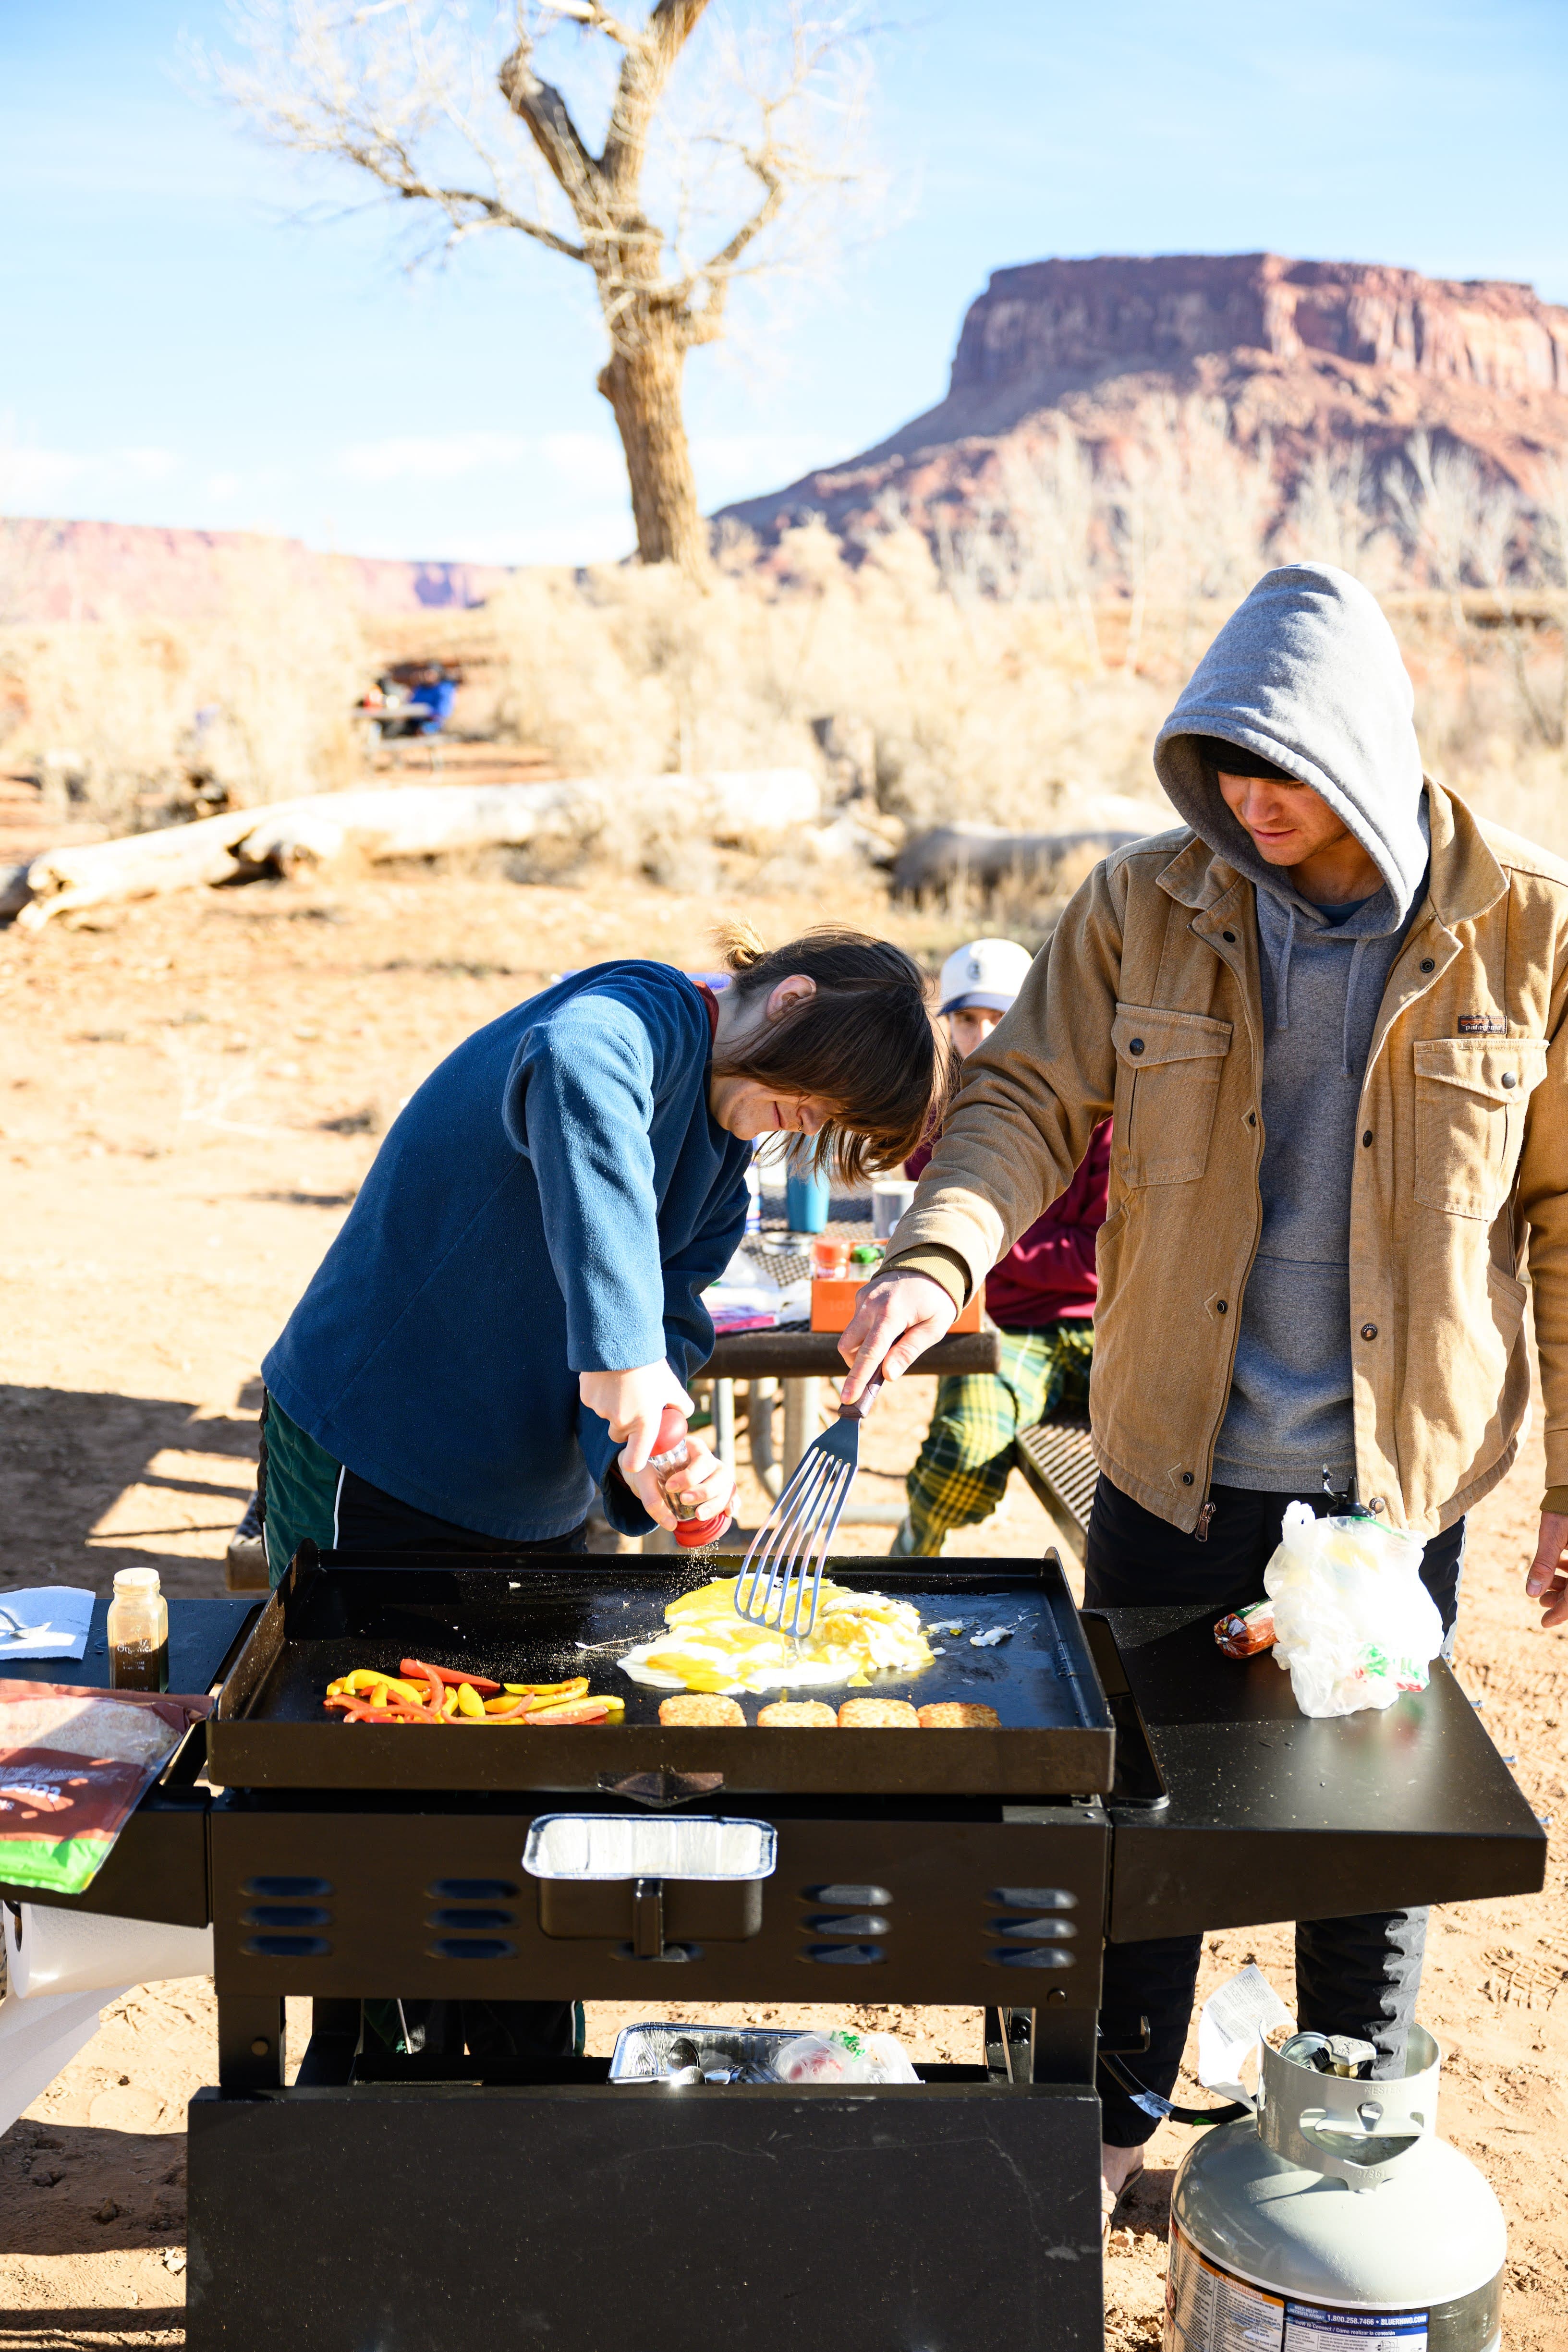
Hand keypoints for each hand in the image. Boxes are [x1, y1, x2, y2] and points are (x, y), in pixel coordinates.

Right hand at [579, 1363, 692, 1476]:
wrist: (621, 1340)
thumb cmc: (651, 1366)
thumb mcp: (672, 1385)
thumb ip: (681, 1405)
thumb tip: (685, 1413)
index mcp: (644, 1424)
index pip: (634, 1461)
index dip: (634, 1461)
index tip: (637, 1453)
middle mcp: (621, 1422)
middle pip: (619, 1436)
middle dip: (625, 1426)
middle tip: (634, 1405)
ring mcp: (601, 1411)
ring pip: (607, 1416)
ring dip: (613, 1406)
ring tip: (624, 1383)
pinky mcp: (587, 1397)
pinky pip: (595, 1401)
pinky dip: (601, 1393)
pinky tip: (610, 1376)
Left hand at [619, 1437, 734, 1534]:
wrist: (647, 1475)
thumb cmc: (647, 1471)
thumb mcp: (643, 1480)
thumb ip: (653, 1501)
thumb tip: (671, 1524)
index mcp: (694, 1448)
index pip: (703, 1460)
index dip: (690, 1476)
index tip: (670, 1487)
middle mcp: (709, 1460)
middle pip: (721, 1474)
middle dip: (705, 1491)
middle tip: (684, 1500)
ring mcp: (715, 1475)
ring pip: (728, 1487)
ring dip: (716, 1503)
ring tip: (699, 1515)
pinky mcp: (717, 1490)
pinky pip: (732, 1496)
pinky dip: (732, 1504)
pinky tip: (728, 1514)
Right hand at [838, 1270, 957, 1403]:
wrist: (929, 1264)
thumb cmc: (935, 1300)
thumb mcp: (934, 1328)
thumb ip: (909, 1350)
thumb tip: (888, 1375)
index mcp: (892, 1313)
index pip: (870, 1352)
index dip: (857, 1378)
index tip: (848, 1398)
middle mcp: (871, 1304)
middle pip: (848, 1346)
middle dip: (856, 1366)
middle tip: (876, 1374)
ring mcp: (862, 1299)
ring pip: (850, 1337)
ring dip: (863, 1350)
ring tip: (891, 1344)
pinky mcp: (859, 1296)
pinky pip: (856, 1324)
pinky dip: (866, 1335)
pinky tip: (888, 1328)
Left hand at [1525, 1511, 1567, 1628]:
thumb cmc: (1565, 1507)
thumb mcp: (1553, 1535)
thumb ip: (1544, 1564)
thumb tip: (1531, 1593)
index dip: (1560, 1612)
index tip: (1544, 1622)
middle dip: (1563, 1599)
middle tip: (1542, 1602)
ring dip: (1566, 1585)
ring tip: (1546, 1586)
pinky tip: (1558, 1566)